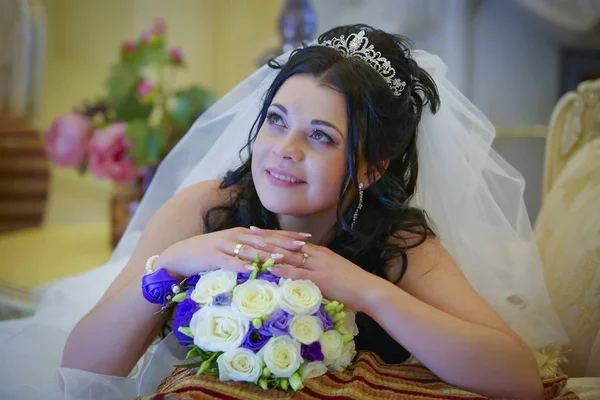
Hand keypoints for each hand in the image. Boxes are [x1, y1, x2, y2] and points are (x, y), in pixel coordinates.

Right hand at [155, 226, 310, 277]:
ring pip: (249, 249)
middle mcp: (236, 236)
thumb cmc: (210, 254)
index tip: (307, 238)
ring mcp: (224, 245)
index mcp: (243, 234)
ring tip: (282, 257)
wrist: (181, 254)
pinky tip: (251, 269)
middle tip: (303, 246)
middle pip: (264, 240)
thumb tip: (273, 257)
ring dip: (266, 253)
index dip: (288, 236)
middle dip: (284, 243)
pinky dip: (240, 265)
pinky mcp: (212, 256)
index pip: (270, 234)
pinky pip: (228, 261)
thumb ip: (251, 251)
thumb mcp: (233, 249)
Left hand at [251, 229, 385, 312]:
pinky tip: (270, 269)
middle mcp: (317, 255)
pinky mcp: (321, 279)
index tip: (258, 230)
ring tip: (253, 247)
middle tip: (249, 232)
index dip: (275, 235)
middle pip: (288, 244)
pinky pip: (299, 273)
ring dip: (271, 251)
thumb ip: (317, 268)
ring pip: (290, 256)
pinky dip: (284, 270)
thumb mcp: (332, 270)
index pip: (292, 240)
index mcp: (319, 252)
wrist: (369, 290)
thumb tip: (303, 269)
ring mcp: (318, 266)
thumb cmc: (352, 284)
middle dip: (267, 238)